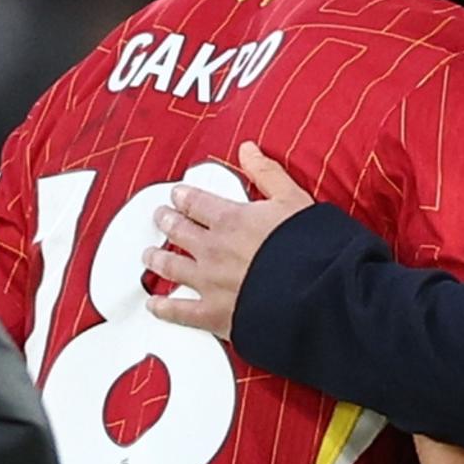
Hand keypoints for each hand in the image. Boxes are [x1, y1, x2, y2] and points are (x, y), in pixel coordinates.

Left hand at [145, 143, 312, 338]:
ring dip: (157, 259)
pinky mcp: (214, 314)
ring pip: (171, 267)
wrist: (315, 295)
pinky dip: (163, 308)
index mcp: (231, 219)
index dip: (183, 196)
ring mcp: (210, 282)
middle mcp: (213, 249)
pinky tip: (154, 305)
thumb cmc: (310, 248)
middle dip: (166, 222)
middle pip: (179, 231)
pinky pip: (179, 312)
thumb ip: (267, 173)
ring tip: (149, 255)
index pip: (196, 202)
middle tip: (160, 217)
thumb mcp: (293, 199)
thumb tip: (247, 148)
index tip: (176, 194)